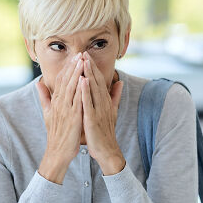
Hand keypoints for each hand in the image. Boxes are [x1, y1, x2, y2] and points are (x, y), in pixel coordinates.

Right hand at [37, 52, 83, 183]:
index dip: (67, 68)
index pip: (60, 80)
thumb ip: (44, 98)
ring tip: (83, 61)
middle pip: (65, 80)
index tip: (74, 56)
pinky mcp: (72, 117)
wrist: (57, 152)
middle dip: (73, 66)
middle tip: (80, 53)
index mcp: (56, 102)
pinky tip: (85, 80)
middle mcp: (59, 104)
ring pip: (71, 88)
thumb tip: (38, 84)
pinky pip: (77, 101)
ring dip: (77, 73)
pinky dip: (81, 89)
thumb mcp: (48, 113)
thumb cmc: (56, 134)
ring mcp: (65, 110)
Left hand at [80, 53, 125, 174]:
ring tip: (83, 61)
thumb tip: (120, 82)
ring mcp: (99, 111)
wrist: (107, 151)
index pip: (99, 81)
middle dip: (90, 66)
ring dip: (88, 74)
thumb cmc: (106, 132)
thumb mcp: (112, 112)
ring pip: (93, 89)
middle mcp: (103, 104)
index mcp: (105, 101)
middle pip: (96, 81)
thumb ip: (115, 96)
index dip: (93, 67)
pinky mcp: (93, 119)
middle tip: (84, 52)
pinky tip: (82, 81)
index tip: (87, 55)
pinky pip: (89, 103)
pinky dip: (86, 91)